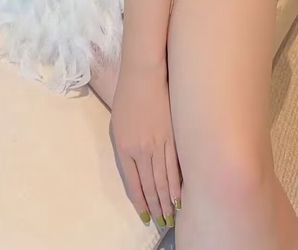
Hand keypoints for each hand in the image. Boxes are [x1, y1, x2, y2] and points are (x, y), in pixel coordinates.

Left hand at [109, 61, 180, 229]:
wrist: (144, 75)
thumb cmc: (127, 98)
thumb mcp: (117, 126)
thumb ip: (125, 150)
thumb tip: (135, 172)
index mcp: (124, 148)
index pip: (134, 184)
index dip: (141, 203)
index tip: (146, 217)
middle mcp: (141, 150)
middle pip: (151, 186)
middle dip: (157, 207)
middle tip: (162, 223)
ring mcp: (159, 144)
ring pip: (165, 180)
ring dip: (168, 201)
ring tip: (172, 215)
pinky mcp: (174, 136)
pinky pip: (177, 166)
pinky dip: (178, 184)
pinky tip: (180, 196)